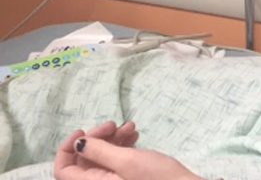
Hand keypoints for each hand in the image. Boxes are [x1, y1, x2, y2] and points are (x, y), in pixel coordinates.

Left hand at [54, 122, 200, 179]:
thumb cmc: (158, 179)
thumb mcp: (127, 161)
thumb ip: (99, 151)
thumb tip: (78, 144)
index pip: (63, 170)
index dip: (68, 148)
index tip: (84, 131)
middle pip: (84, 161)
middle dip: (97, 139)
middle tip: (115, 124)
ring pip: (101, 159)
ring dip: (112, 140)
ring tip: (131, 127)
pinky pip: (115, 163)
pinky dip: (122, 147)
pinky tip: (135, 135)